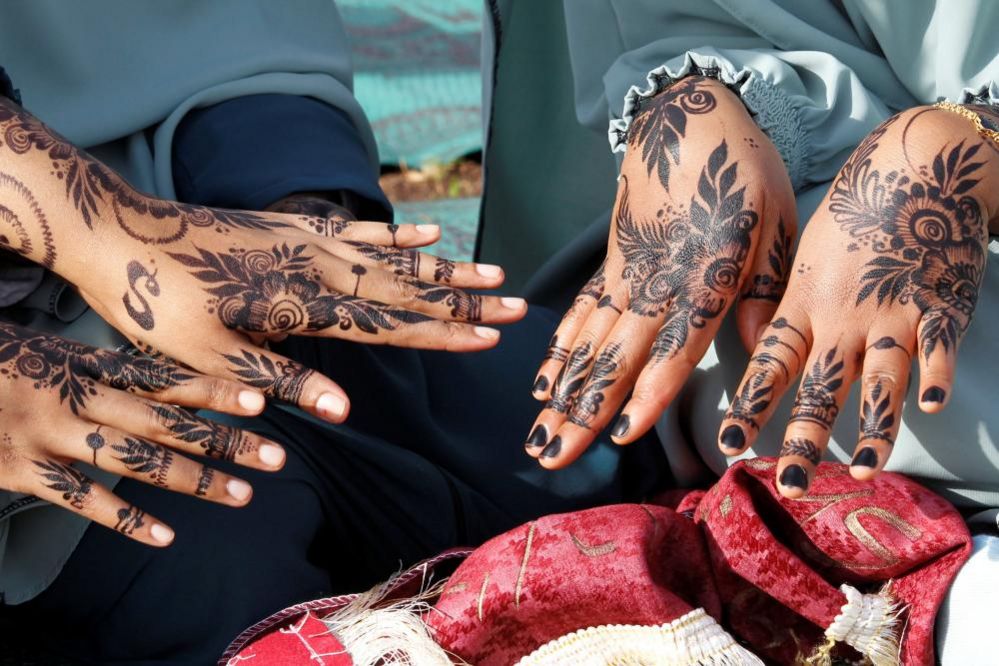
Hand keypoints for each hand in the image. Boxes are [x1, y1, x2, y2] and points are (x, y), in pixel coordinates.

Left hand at [0, 99, 526, 421]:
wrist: (119, 235)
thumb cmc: (158, 308)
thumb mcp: (211, 359)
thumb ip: (283, 380)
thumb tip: (344, 412)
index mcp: (302, 306)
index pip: (388, 326)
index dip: (442, 334)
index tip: (489, 339)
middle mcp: (318, 268)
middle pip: (407, 289)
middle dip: (465, 301)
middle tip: (516, 305)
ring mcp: (310, 241)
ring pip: (395, 257)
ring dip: (446, 268)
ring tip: (492, 271)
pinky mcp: (295, 227)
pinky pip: (360, 231)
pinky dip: (398, 234)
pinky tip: (430, 233)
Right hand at [0, 321, 285, 545]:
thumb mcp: (45, 349)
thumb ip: (97, 367)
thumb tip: (159, 377)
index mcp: (83, 364)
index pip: (162, 378)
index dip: (212, 389)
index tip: (261, 399)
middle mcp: (75, 396)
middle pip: (164, 421)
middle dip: (224, 439)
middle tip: (275, 455)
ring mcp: (49, 434)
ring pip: (134, 461)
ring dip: (193, 479)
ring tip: (242, 495)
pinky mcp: (21, 470)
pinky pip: (81, 499)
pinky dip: (124, 519)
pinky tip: (165, 536)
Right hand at [525, 77, 795, 467]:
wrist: (688, 115)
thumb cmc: (741, 173)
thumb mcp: (776, 228)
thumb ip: (766, 295)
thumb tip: (763, 356)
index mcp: (705, 276)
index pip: (674, 345)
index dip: (647, 390)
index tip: (621, 432)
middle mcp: (656, 282)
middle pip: (615, 356)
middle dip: (583, 410)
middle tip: (553, 456)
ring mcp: (625, 273)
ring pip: (589, 342)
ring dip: (562, 391)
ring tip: (538, 434)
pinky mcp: (610, 263)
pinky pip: (580, 311)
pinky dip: (559, 348)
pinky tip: (542, 382)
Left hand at [717, 105, 998, 496]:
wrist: (914, 168)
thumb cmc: (853, 213)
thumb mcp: (805, 258)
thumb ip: (792, 308)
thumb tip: (767, 349)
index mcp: (804, 304)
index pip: (771, 365)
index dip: (751, 406)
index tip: (729, 445)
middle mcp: (844, 316)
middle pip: (822, 387)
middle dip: (805, 439)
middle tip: (791, 484)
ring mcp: (894, 313)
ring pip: (880, 380)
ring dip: (873, 428)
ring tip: (865, 469)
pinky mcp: (941, 307)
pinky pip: (937, 348)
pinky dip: (935, 375)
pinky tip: (931, 407)